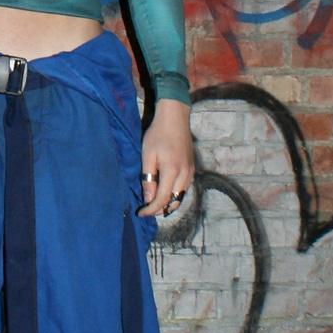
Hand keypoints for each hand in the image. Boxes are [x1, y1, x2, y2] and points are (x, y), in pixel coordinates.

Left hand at [139, 98, 193, 218]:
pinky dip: (175, 195)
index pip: (162, 200)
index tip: (140, 213)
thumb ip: (148, 179)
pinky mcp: (192, 169)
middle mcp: (185, 175)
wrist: (175, 118)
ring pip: (181, 196)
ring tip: (154, 204)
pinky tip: (165, 193)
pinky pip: (184, 188)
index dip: (151, 210)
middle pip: (174, 202)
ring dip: (168, 204)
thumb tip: (148, 199)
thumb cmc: (158, 134)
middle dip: (160, 210)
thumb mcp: (148, 155)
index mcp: (172, 172)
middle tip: (147, 210)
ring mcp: (191, 172)